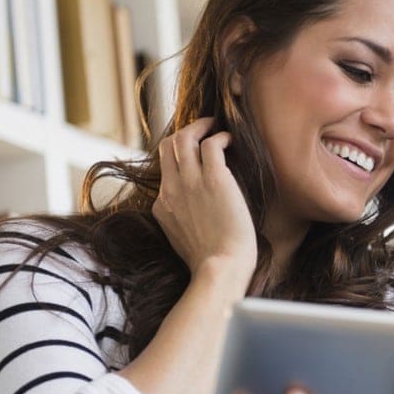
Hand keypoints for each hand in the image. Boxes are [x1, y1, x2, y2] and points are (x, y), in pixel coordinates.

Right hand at [152, 117, 256, 291]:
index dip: (178, 157)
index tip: (195, 153)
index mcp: (162, 205)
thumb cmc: (210, 261)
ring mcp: (191, 182)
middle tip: (203, 128)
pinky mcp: (215, 179)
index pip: (163, 170)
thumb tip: (191, 214)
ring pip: (184, 138)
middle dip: (184, 132)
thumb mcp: (182, 240)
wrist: (220, 268)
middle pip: (167, 146)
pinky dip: (220, 137)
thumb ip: (181, 221)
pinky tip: (231, 140)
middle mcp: (172, 189)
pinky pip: (211, 144)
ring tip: (214, 125)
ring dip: (199, 126)